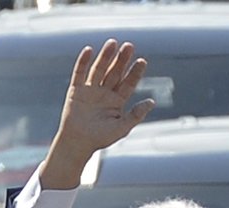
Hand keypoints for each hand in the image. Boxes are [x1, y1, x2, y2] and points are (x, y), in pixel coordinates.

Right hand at [41, 40, 155, 188]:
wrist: (79, 143)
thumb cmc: (101, 138)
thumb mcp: (123, 127)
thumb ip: (136, 114)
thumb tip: (152, 101)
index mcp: (117, 101)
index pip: (128, 83)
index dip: (135, 72)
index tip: (143, 61)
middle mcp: (104, 93)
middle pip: (115, 72)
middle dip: (122, 60)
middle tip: (129, 46)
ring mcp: (90, 90)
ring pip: (99, 69)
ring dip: (106, 56)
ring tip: (113, 43)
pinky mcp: (76, 90)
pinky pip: (79, 73)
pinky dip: (83, 62)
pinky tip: (90, 50)